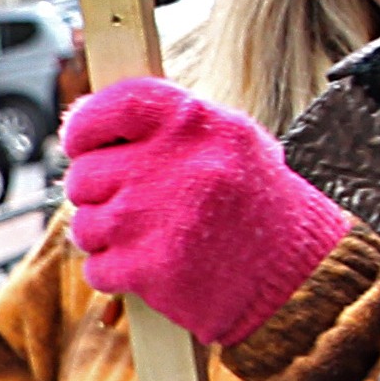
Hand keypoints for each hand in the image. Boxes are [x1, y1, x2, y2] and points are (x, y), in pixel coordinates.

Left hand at [61, 77, 349, 346]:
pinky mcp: (146, 267)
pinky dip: (117, 274)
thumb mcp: (230, 142)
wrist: (299, 275)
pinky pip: (96, 269)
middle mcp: (169, 164)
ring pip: (85, 225)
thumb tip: (79, 122)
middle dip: (101, 194)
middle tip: (139, 205)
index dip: (85, 126)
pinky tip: (155, 267)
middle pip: (84, 174)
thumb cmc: (258, 205)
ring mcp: (151, 218)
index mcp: (193, 122)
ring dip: (109, 238)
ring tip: (156, 237)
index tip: (83, 143)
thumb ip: (163, 128)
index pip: (111, 105)